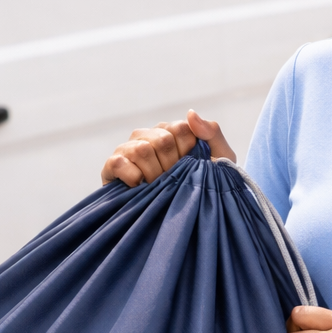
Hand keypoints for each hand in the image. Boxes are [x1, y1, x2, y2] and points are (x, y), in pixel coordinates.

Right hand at [101, 110, 235, 186]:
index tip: (191, 167)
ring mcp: (128, 150)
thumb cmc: (203, 186)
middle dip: (173, 166)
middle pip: (162, 139)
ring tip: (157, 186)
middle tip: (174, 181)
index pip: (180, 129)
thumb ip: (211, 133)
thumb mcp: (219, 160)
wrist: (186, 219)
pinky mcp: (112, 167)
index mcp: (170, 131)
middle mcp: (147, 136)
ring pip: (142, 150)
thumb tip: (190, 113)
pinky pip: (118, 162)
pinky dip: (132, 177)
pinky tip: (139, 187)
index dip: (188, 151)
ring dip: (154, 174)